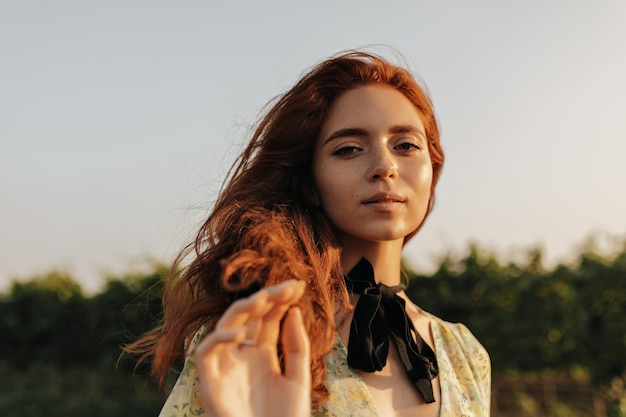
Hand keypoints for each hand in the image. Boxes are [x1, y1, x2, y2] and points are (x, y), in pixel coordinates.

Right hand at [194, 280, 310, 416]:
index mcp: (263, 355)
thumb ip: (296, 345)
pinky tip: (240, 331)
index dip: (281, 300)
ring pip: (226, 325)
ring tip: (266, 297)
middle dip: (267, 297)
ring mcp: (226, 365)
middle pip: (250, 317)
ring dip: (244, 308)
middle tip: (287, 285)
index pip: (269, 319)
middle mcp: (243, 355)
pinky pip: (205, 351)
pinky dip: (218, 337)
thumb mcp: (298, 379)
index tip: (298, 285)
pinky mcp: (209, 380)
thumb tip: (293, 310)